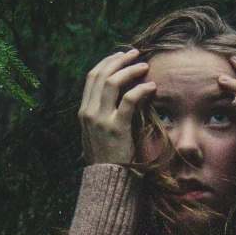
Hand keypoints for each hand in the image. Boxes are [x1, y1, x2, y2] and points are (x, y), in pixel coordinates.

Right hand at [77, 48, 152, 164]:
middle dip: (119, 60)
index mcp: (84, 111)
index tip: (121, 56)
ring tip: (145, 66)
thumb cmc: (108, 157)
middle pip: (101, 75)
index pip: (92, 77)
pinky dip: (140, 90)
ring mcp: (100, 120)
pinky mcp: (116, 128)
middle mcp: (88, 112)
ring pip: (112, 83)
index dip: (107, 62)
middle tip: (136, 54)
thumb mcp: (98, 133)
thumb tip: (116, 96)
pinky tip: (151, 87)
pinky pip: (128, 101)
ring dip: (130, 70)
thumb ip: (102, 114)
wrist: (108, 180)